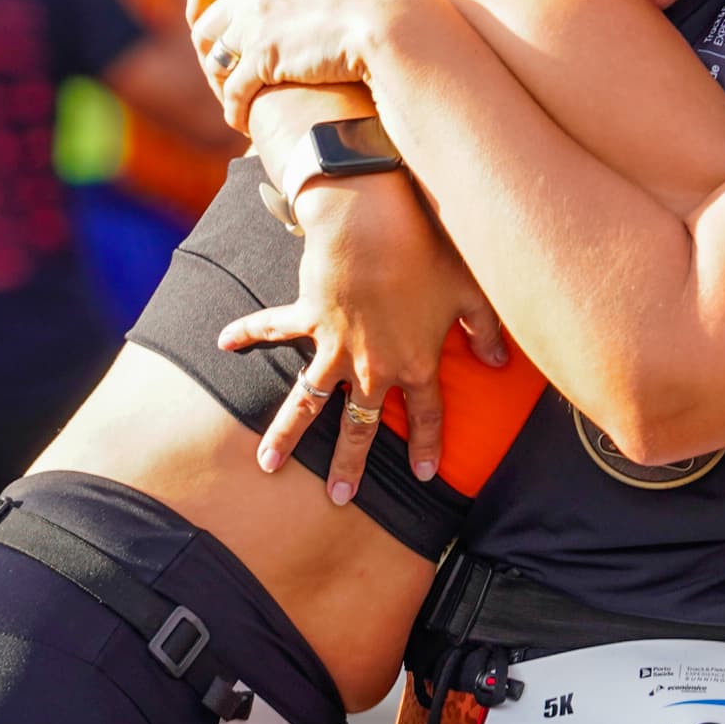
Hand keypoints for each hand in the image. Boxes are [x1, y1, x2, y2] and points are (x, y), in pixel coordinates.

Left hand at [187, 0, 412, 128]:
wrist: (390, 23)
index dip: (199, 4)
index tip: (203, 22)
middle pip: (205, 23)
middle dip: (207, 48)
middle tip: (219, 68)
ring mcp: (253, 23)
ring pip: (215, 58)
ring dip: (220, 81)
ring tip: (233, 97)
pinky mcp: (262, 60)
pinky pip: (234, 90)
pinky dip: (234, 107)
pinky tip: (242, 119)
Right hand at [216, 174, 506, 504]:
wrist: (375, 226)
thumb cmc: (429, 255)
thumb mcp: (470, 292)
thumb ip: (486, 331)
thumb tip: (500, 360)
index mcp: (414, 365)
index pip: (426, 417)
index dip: (428, 447)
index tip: (425, 475)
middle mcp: (371, 367)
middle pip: (360, 427)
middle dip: (350, 465)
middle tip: (340, 497)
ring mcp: (334, 348)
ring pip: (307, 403)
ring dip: (286, 434)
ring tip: (268, 465)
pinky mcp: (308, 317)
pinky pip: (272, 328)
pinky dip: (247, 333)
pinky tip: (223, 342)